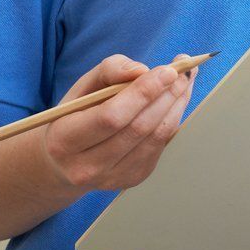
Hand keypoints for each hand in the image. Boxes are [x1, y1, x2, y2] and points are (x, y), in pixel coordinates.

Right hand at [41, 54, 196, 192]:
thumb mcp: (82, 87)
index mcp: (64, 139)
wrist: (65, 160)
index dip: (144, 92)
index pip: (111, 117)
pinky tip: (176, 102)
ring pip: (155, 137)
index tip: (168, 71)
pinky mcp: (132, 178)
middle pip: (139, 127)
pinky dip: (173, 120)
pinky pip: (160, 146)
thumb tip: (141, 70)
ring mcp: (111, 177)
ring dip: (176, 106)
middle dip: (167, 95)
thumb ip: (109, 71)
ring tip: (185, 83)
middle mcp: (86, 166)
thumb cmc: (75, 115)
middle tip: (184, 72)